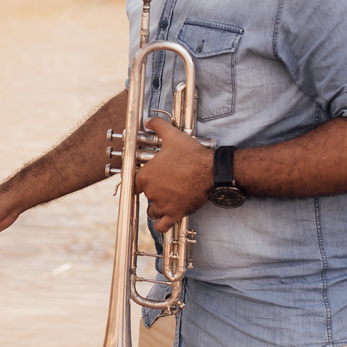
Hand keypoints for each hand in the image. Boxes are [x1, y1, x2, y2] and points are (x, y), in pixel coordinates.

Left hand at [134, 117, 211, 233]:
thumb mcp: (173, 136)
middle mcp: (151, 192)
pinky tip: (166, 218)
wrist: (212, 172)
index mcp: (146, 176)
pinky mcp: (176, 214)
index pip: (134, 183)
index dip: (140, 182)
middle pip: (145, 196)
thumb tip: (148, 120)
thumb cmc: (191, 155)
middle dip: (154, 192)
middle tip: (165, 185)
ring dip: (157, 207)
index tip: (146, 180)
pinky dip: (162, 224)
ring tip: (167, 198)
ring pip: (152, 211)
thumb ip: (158, 126)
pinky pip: (162, 226)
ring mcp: (163, 205)